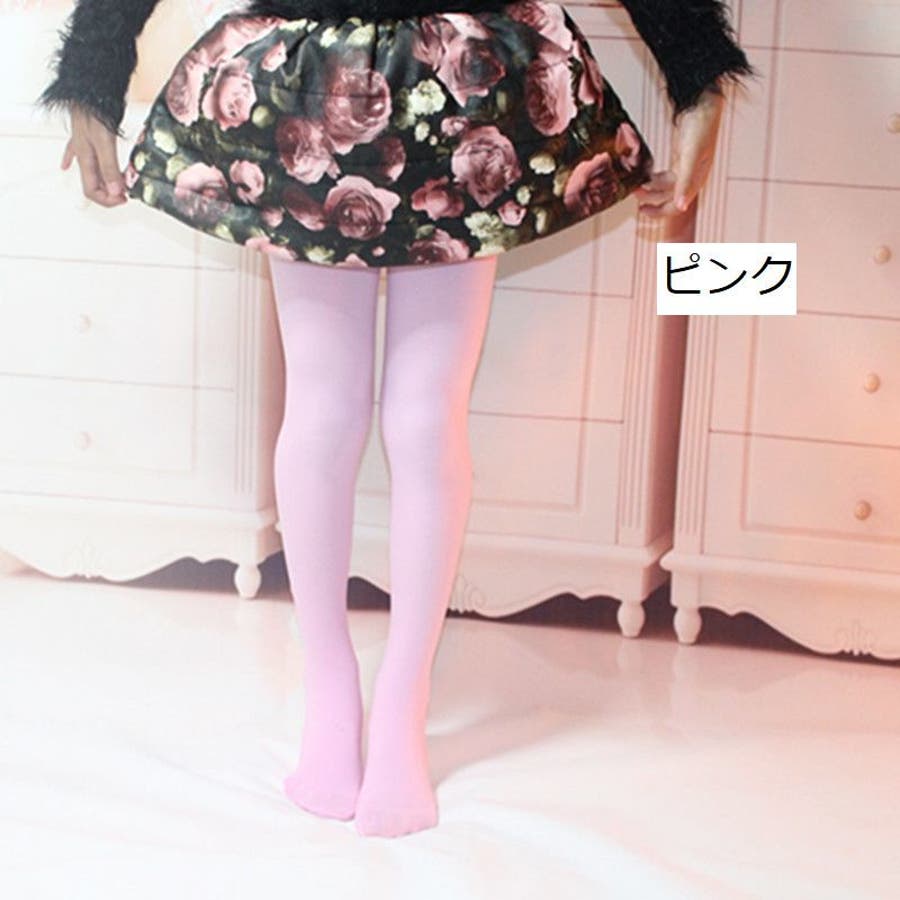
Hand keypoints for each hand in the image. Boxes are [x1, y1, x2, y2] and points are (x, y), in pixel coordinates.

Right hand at [60, 104, 127, 207]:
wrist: (90, 86)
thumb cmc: (93, 110)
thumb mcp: (104, 142)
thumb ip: (109, 167)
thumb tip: (115, 192)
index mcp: (85, 159)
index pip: (91, 191)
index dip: (107, 200)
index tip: (123, 199)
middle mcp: (83, 154)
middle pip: (93, 184)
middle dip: (108, 194)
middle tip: (125, 195)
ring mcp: (83, 145)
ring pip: (92, 171)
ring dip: (104, 182)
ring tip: (118, 186)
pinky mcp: (86, 135)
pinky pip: (79, 154)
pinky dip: (79, 162)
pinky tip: (67, 165)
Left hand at [634, 88, 725, 218]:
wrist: (704, 101)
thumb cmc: (701, 125)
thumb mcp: (691, 155)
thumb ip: (686, 182)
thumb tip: (682, 207)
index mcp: (696, 180)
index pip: (676, 206)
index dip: (659, 212)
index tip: (642, 210)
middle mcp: (692, 177)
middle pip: (668, 197)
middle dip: (651, 197)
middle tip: (634, 192)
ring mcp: (686, 167)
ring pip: (665, 185)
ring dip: (650, 187)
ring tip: (635, 183)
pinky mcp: (681, 156)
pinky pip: (665, 174)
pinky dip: (654, 176)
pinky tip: (644, 173)